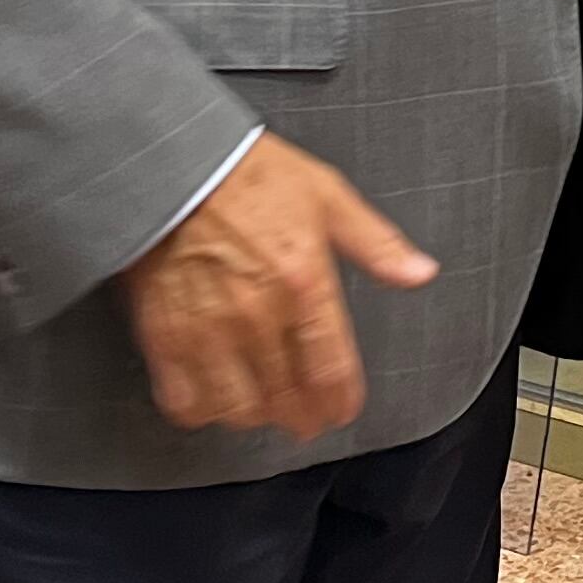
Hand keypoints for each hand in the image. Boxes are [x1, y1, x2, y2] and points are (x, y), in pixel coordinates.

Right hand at [121, 131, 437, 441]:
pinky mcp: (164, 335)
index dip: (339, 403)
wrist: (173, 163)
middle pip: (287, 397)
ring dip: (255, 417)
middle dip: (302, 417)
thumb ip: (376, 244)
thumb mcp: (327, 196)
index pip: (332, 370)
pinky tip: (212, 400)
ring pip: (237, 408)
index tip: (339, 411)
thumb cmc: (247, 174)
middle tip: (304, 419)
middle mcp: (258, 314)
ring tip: (262, 409)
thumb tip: (418, 272)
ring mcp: (208, 329)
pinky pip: (184, 400)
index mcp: (304, 281)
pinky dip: (201, 410)